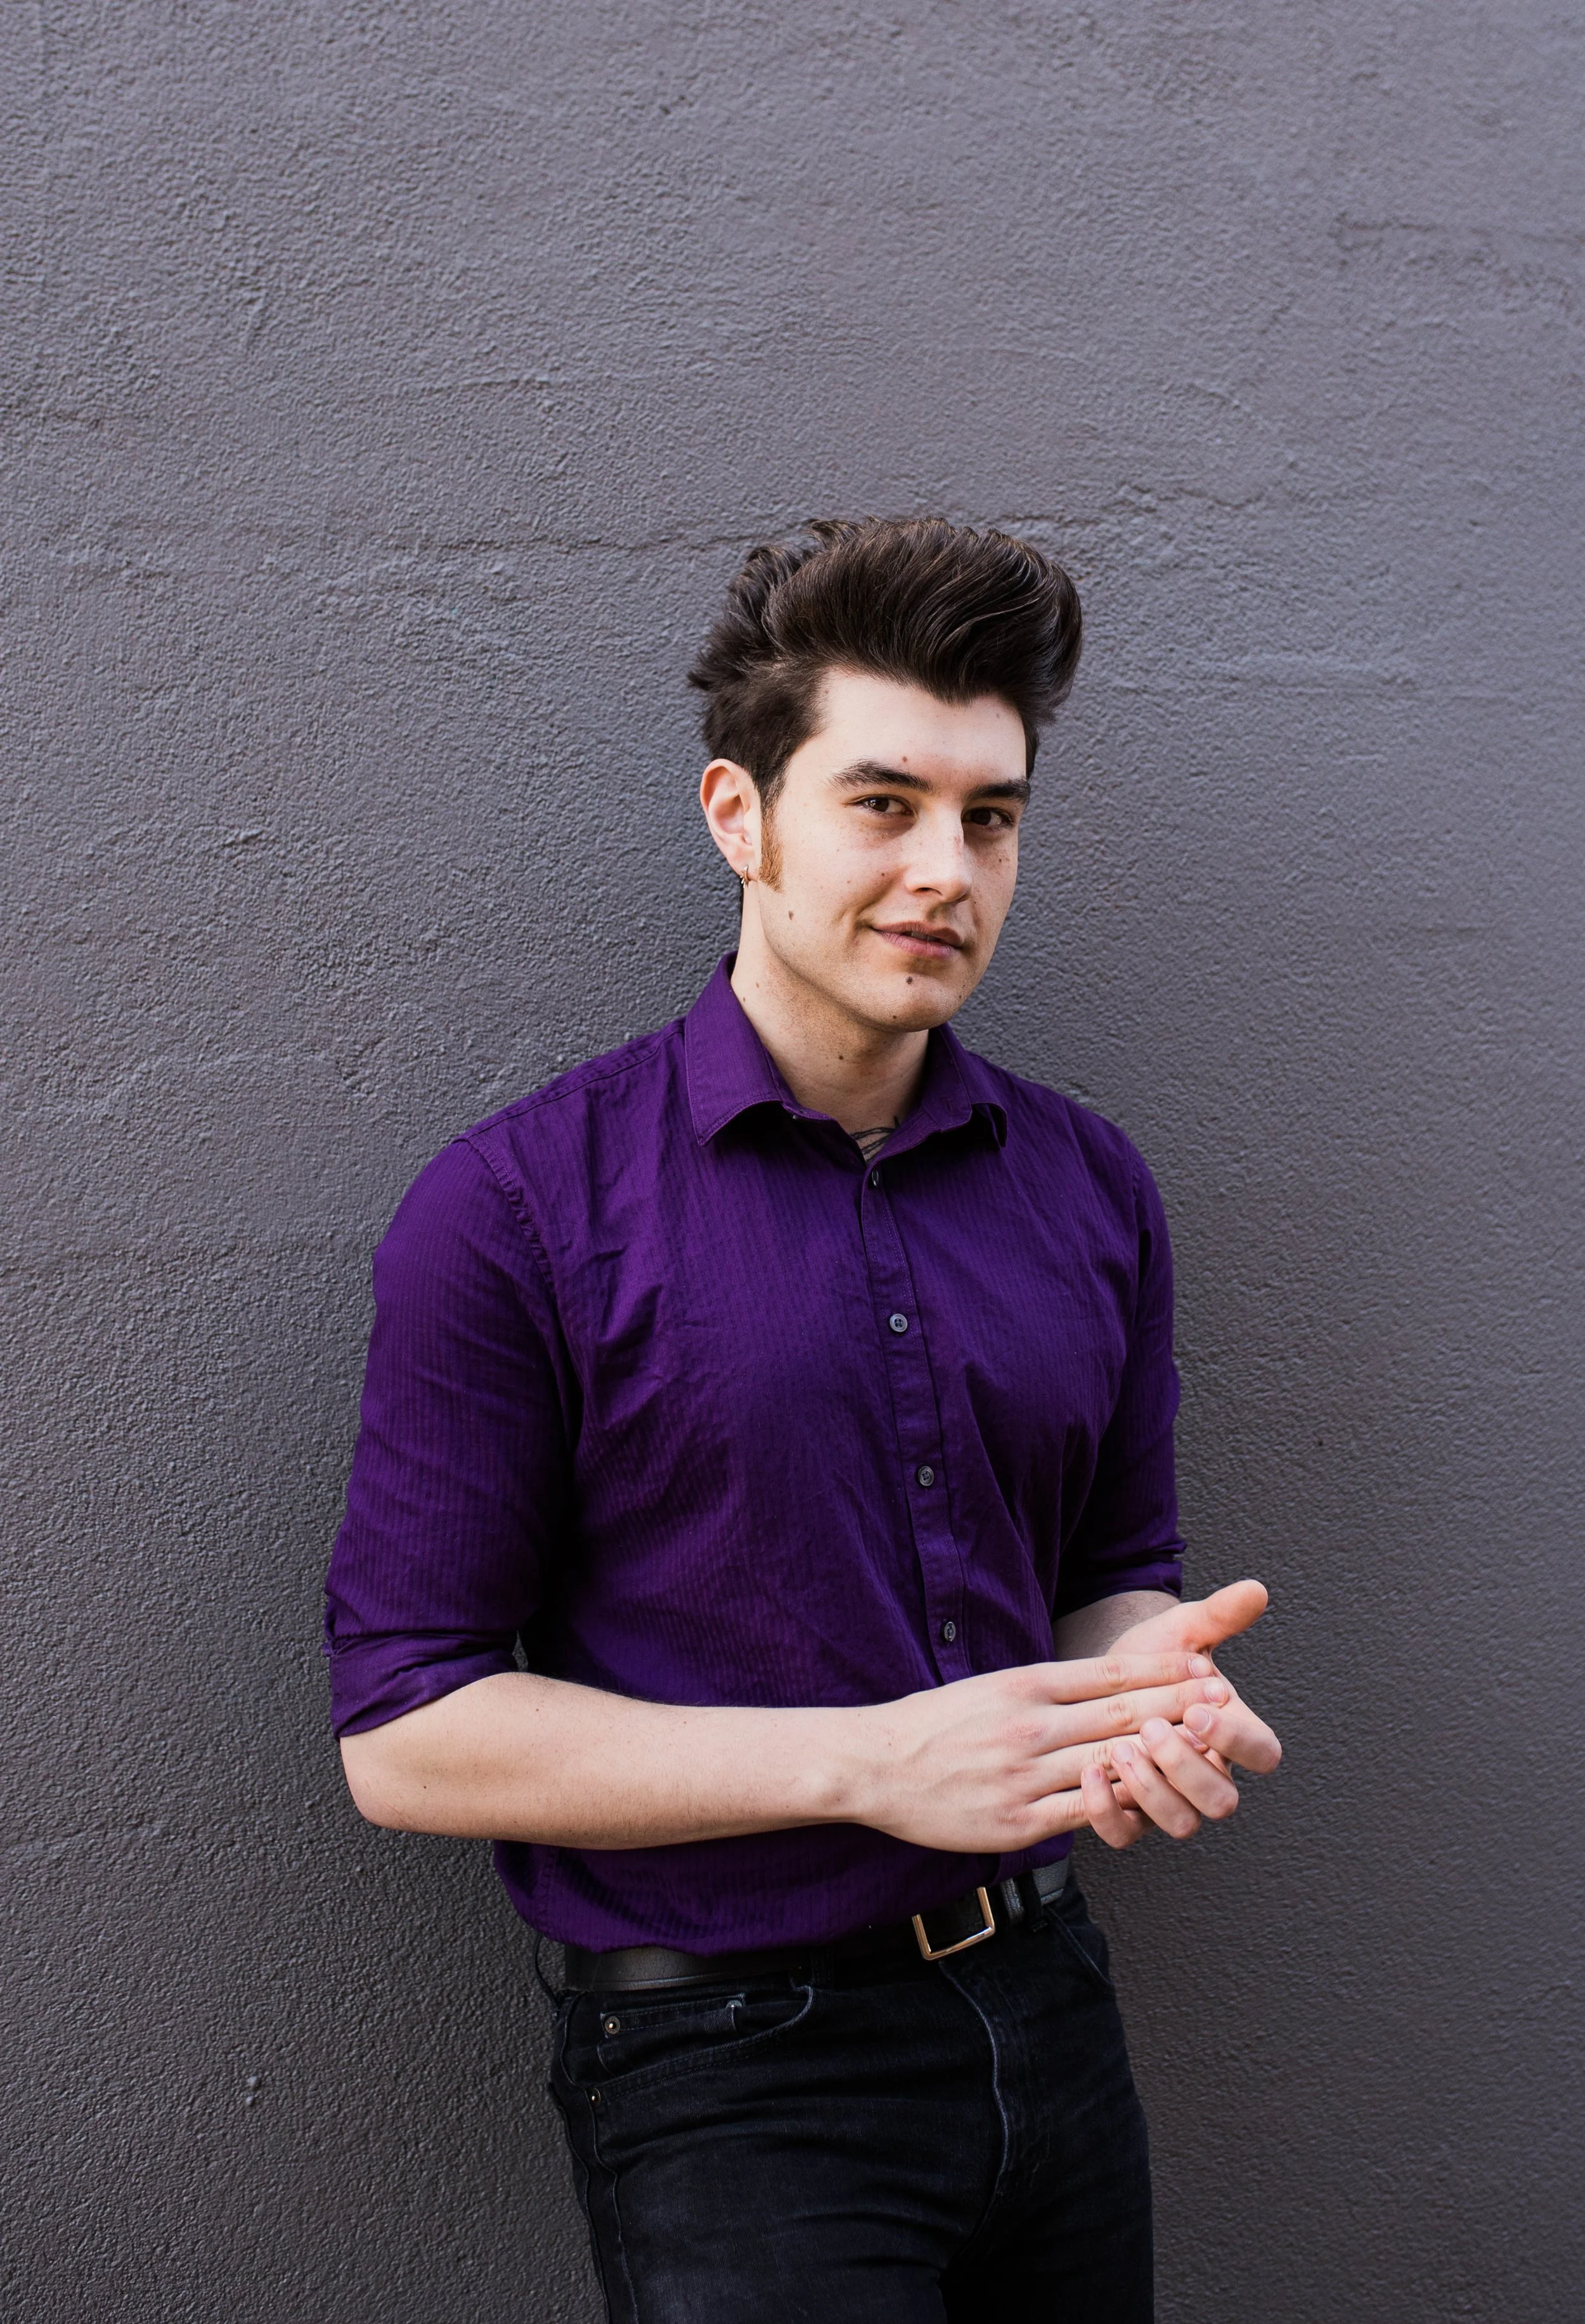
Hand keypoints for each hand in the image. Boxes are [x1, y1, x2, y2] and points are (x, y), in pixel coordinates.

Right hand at [849, 1651, 1237, 1854]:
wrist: (877, 1765)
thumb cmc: (939, 1723)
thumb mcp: (995, 1685)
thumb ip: (1049, 1687)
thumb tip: (1108, 1684)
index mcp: (1025, 1685)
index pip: (1107, 1674)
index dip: (1161, 1671)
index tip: (1204, 1663)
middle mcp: (1030, 1726)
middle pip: (1119, 1714)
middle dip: (1177, 1706)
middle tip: (1224, 1698)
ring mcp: (1025, 1776)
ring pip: (1109, 1763)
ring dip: (1162, 1756)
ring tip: (1205, 1749)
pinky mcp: (1018, 1821)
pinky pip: (1083, 1812)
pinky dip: (1121, 1805)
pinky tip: (1154, 1800)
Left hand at [1079, 1580, 1281, 1848]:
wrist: (1101, 1680)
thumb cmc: (1150, 1660)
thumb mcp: (1182, 1632)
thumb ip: (1219, 1615)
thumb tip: (1255, 1589)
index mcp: (1233, 1734)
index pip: (1263, 1753)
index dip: (1237, 1738)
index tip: (1199, 1707)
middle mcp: (1208, 1775)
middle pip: (1221, 1800)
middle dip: (1187, 1768)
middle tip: (1152, 1728)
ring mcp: (1171, 1800)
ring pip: (1181, 1824)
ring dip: (1151, 1791)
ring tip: (1119, 1748)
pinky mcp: (1131, 1815)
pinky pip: (1127, 1835)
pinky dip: (1109, 1814)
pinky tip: (1089, 1775)